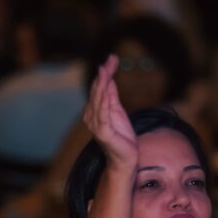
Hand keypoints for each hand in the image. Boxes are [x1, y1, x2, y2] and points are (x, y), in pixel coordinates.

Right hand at [83, 54, 137, 169]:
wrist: (126, 159)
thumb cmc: (122, 137)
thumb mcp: (117, 111)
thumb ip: (112, 95)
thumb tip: (108, 77)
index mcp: (94, 111)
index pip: (98, 88)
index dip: (105, 72)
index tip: (113, 58)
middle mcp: (91, 116)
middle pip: (98, 90)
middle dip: (104, 73)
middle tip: (112, 58)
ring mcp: (95, 124)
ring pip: (98, 99)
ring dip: (102, 83)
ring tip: (106, 69)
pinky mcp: (103, 132)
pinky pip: (103, 113)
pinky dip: (103, 100)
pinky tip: (106, 89)